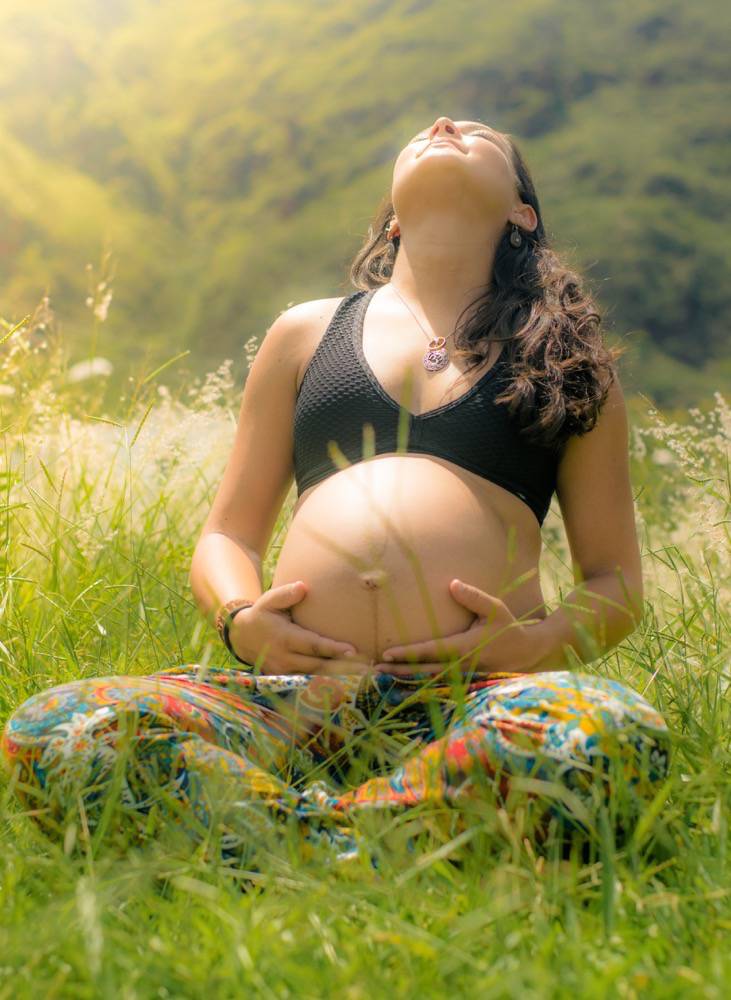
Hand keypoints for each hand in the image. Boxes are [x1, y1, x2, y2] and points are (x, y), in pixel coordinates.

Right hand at [230, 580, 371, 675]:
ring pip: (316, 677)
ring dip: (340, 678)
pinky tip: (348, 684)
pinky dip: (328, 684)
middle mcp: (285, 658)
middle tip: (368, 669)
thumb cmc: (262, 614)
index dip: (332, 648)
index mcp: (285, 638)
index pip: (312, 645)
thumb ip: (285, 594)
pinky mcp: (286, 679)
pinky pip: (310, 683)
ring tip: (364, 678)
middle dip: (344, 668)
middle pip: (319, 666)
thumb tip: (303, 586)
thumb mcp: (269, 601)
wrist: (242, 637)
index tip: (352, 650)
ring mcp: (285, 672)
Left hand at [373, 578, 543, 675]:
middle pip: (424, 670)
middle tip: (374, 669)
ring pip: (428, 681)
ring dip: (405, 679)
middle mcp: (461, 666)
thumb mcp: (495, 608)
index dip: (408, 653)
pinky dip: (418, 684)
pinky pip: (437, 684)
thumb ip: (474, 597)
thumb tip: (452, 584)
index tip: (386, 653)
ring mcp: (463, 678)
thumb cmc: (509, 627)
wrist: (528, 653)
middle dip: (398, 671)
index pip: (430, 651)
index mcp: (465, 648)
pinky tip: (402, 683)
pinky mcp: (464, 683)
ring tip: (381, 676)